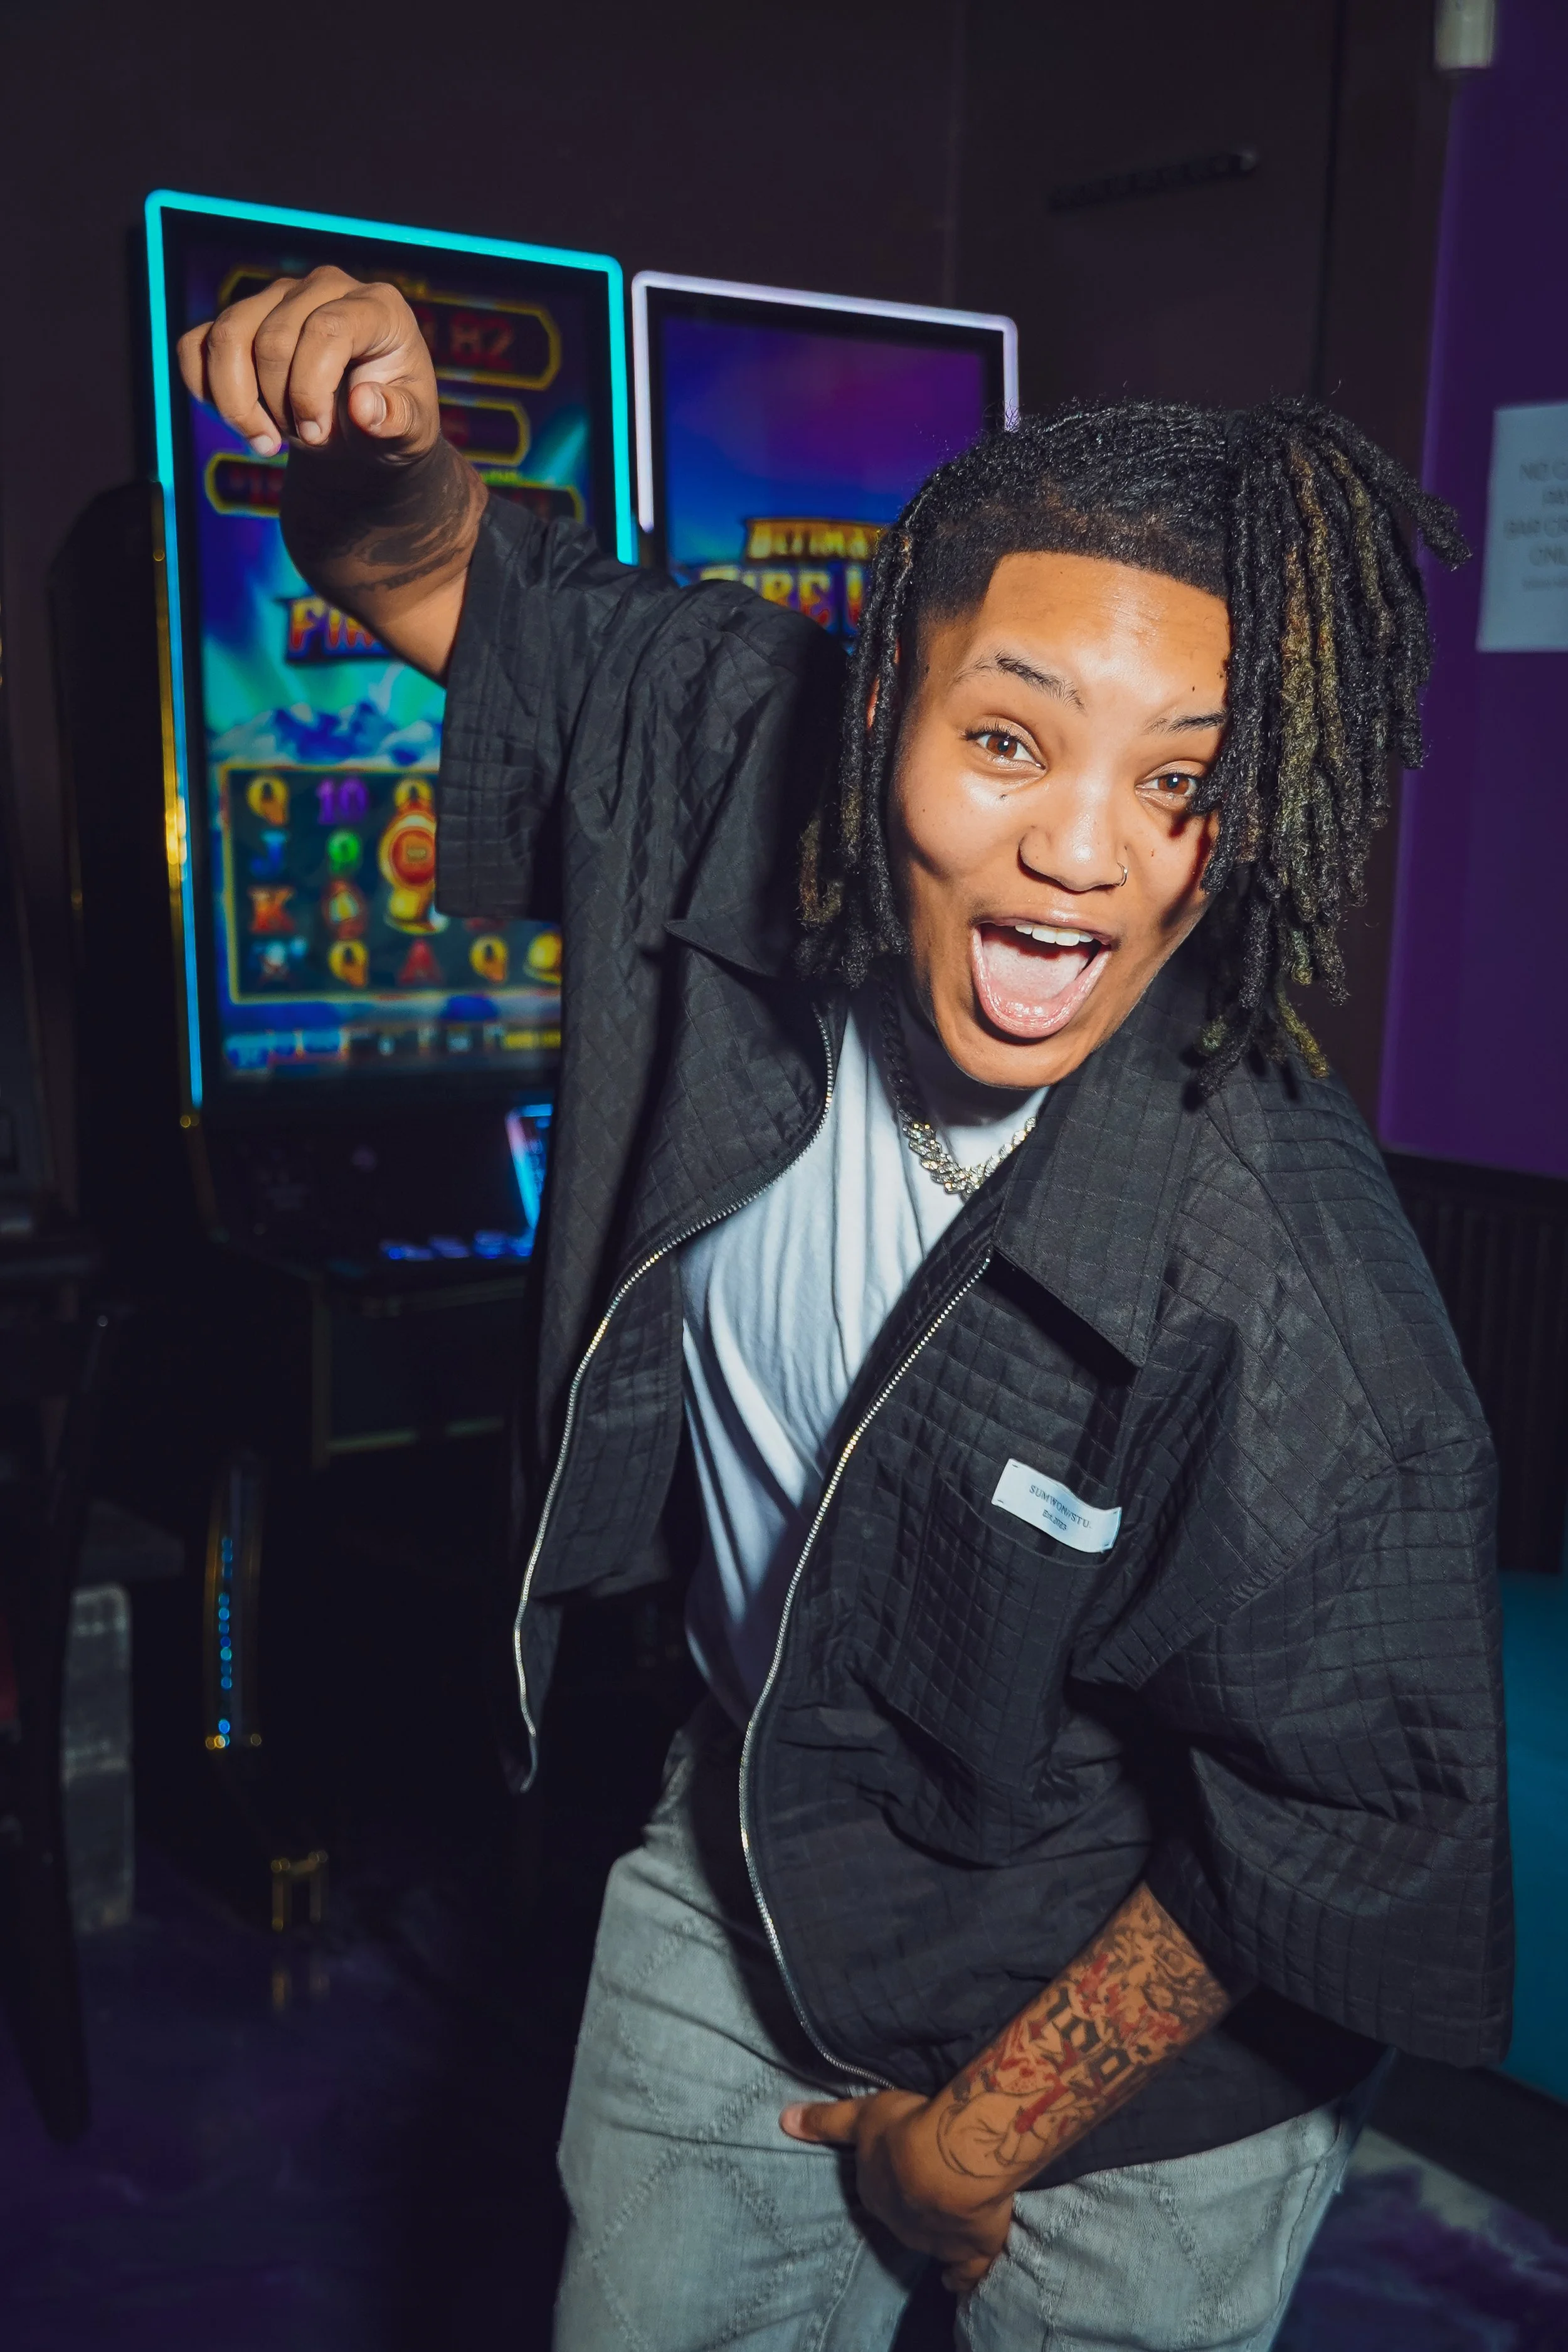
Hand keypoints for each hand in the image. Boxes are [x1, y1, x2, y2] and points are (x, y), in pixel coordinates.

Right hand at [177, 267, 439, 464]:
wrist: (365, 430)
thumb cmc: (391, 424)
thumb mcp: (411, 434)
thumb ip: (398, 421)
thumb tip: (363, 405)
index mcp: (378, 307)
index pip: (327, 329)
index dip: (311, 389)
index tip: (318, 434)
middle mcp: (325, 288)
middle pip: (272, 339)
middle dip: (279, 405)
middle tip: (304, 441)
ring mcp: (278, 298)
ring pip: (226, 337)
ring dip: (237, 402)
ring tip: (268, 440)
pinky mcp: (242, 319)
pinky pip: (195, 343)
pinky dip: (204, 389)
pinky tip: (242, 419)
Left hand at [781, 2090, 1013, 2294]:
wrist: (951, 2160)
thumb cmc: (904, 2131)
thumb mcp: (861, 2115)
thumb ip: (827, 2121)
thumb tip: (783, 2120)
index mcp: (874, 2192)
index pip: (875, 2188)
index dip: (887, 2178)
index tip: (898, 2169)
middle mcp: (898, 2223)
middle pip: (901, 2214)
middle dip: (910, 2204)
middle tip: (926, 2186)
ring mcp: (934, 2241)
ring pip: (930, 2240)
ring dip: (935, 2230)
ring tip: (946, 2214)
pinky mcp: (969, 2251)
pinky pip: (964, 2273)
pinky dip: (960, 2277)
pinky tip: (956, 2278)